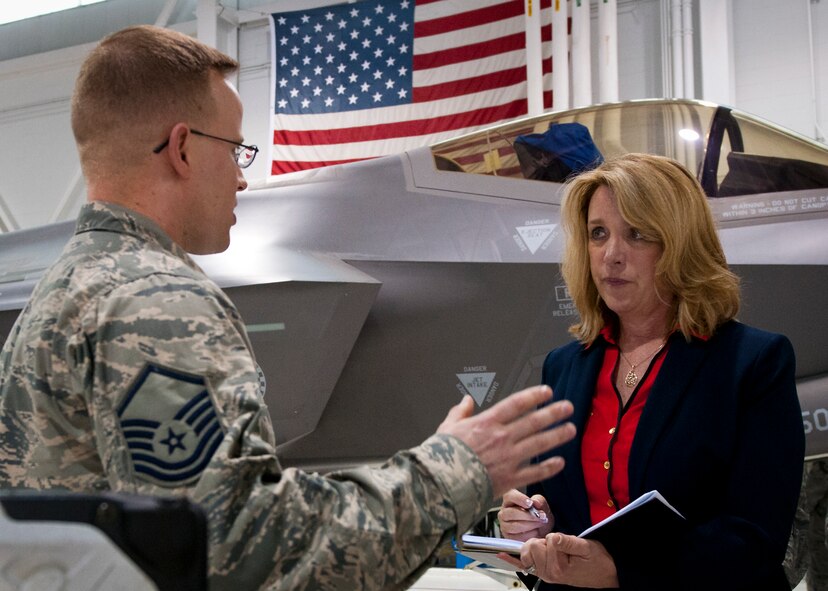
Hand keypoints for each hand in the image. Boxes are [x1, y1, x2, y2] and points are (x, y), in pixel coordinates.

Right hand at [436, 386, 574, 497]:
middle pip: (534, 421)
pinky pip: (535, 472)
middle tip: (568, 407)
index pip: (517, 404)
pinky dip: (549, 467)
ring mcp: (508, 458)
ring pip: (539, 444)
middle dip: (554, 413)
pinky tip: (560, 462)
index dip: (534, 396)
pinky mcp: (509, 478)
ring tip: (570, 430)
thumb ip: (459, 413)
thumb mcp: (447, 428)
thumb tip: (466, 401)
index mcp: (487, 423)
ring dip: (557, 436)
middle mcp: (502, 438)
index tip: (547, 392)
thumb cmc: (441, 456)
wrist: (441, 484)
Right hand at [498, 489, 552, 540]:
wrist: (541, 530)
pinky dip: (529, 534)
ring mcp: (504, 526)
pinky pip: (517, 537)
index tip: (530, 503)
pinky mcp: (508, 537)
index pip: (509, 496)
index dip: (519, 499)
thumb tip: (535, 502)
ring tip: (540, 523)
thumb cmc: (537, 515)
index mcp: (510, 501)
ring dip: (530, 525)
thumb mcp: (541, 505)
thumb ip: (539, 501)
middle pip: (511, 513)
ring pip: (514, 526)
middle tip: (541, 516)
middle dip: (528, 515)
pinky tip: (536, 531)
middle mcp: (504, 512)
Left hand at [500, 533, 618, 587]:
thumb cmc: (598, 561)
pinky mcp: (543, 573)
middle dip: (542, 541)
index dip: (553, 537)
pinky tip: (502, 554)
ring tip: (553, 549)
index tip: (562, 541)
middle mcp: (549, 573)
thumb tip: (553, 537)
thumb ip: (568, 542)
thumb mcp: (587, 548)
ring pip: (526, 552)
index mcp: (559, 567)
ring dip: (537, 546)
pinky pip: (522, 565)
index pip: (544, 541)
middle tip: (558, 545)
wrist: (605, 575)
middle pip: (531, 546)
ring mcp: (544, 574)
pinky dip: (512, 559)